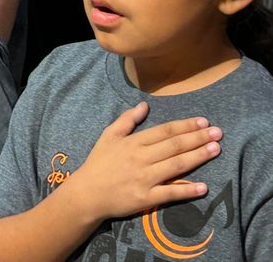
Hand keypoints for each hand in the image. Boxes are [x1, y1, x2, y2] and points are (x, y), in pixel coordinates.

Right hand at [67, 103, 221, 222]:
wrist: (87, 193)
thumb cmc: (98, 163)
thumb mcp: (108, 136)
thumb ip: (126, 120)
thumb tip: (144, 106)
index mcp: (133, 142)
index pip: (164, 131)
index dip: (185, 126)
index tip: (204, 122)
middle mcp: (140, 158)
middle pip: (174, 146)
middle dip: (198, 138)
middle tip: (218, 133)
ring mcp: (144, 178)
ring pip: (176, 165)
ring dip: (198, 157)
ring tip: (216, 150)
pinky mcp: (145, 198)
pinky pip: (170, 194)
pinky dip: (187, 190)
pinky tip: (203, 187)